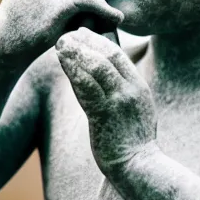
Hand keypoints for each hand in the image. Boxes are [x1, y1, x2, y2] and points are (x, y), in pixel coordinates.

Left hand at [55, 27, 156, 174]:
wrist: (138, 166)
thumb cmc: (133, 138)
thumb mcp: (136, 107)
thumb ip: (123, 88)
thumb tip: (103, 71)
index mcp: (139, 86)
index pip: (118, 54)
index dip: (98, 40)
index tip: (82, 33)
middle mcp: (131, 90)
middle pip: (107, 55)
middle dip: (86, 42)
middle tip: (67, 35)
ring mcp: (118, 102)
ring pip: (96, 68)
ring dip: (76, 54)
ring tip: (60, 44)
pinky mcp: (105, 116)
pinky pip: (87, 89)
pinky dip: (74, 73)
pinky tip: (63, 65)